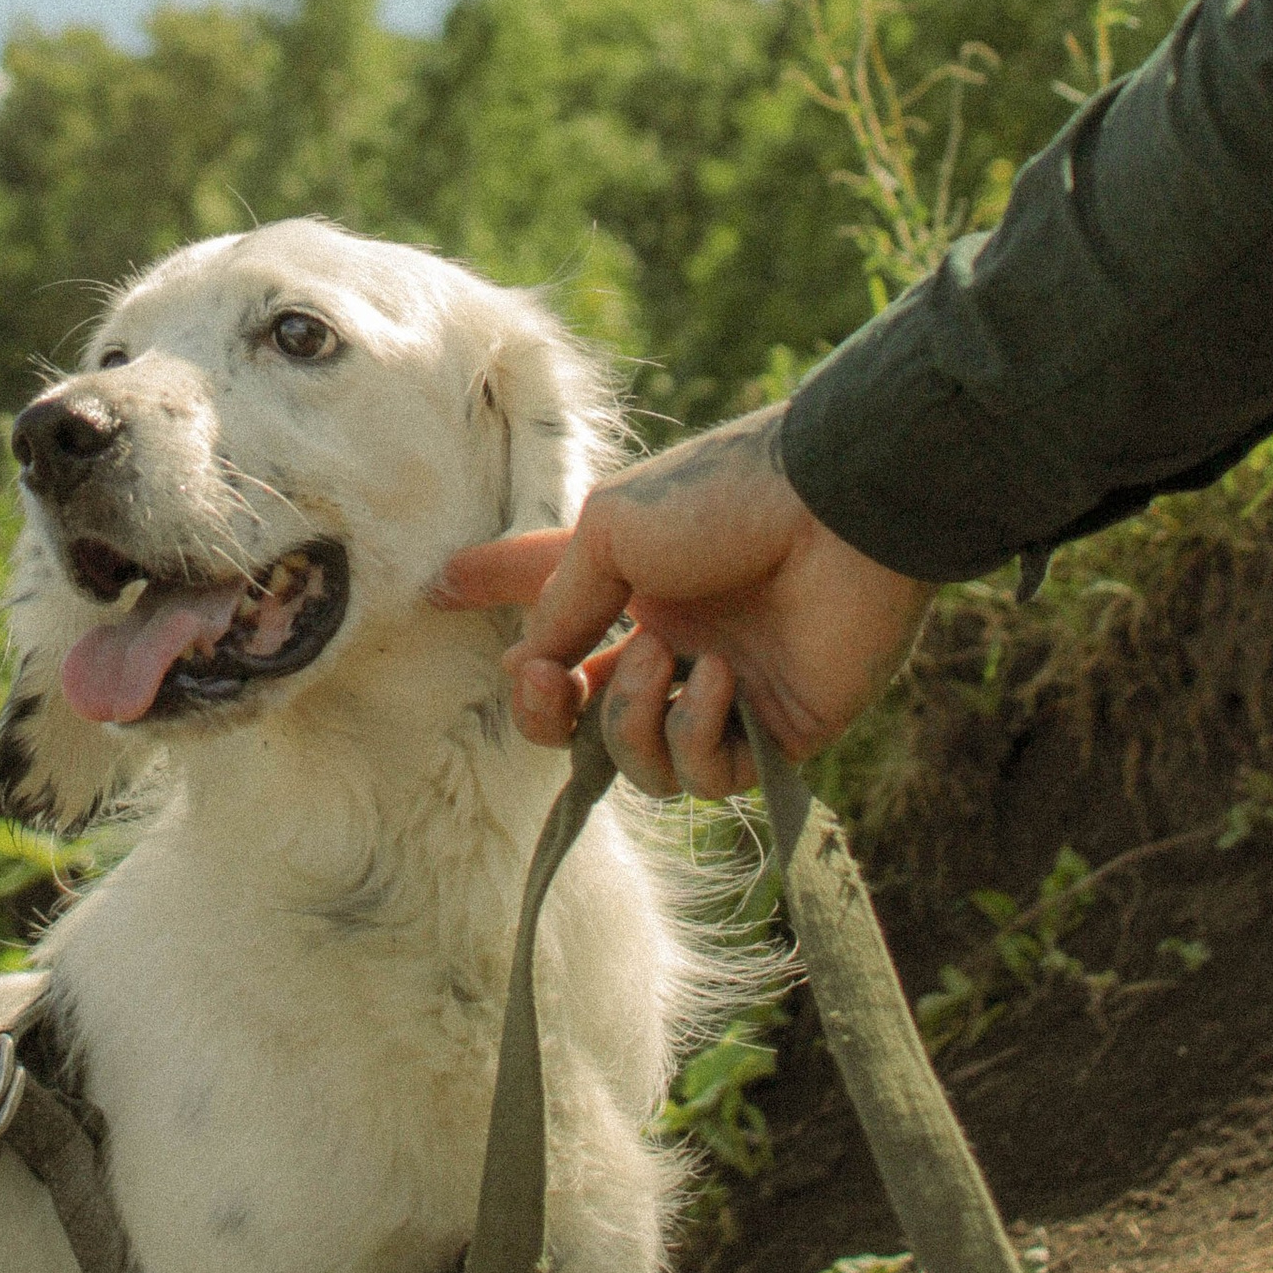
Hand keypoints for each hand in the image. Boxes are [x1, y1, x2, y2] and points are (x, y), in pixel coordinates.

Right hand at [433, 404, 930, 797]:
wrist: (835, 511)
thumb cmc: (722, 498)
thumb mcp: (609, 529)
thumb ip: (560, 601)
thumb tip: (530, 663)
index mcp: (634, 578)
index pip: (552, 603)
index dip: (495, 595)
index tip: (437, 591)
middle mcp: (674, 638)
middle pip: (584, 713)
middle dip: (546, 710)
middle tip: (549, 682)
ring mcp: (725, 690)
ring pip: (639, 761)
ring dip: (631, 718)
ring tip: (664, 660)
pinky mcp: (779, 732)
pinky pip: (708, 775)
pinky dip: (696, 734)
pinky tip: (717, 680)